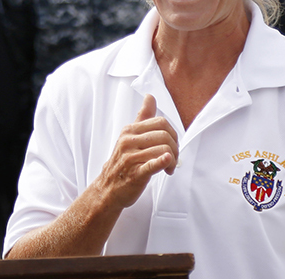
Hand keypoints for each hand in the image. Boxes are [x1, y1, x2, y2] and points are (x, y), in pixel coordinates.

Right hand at [94, 94, 178, 210]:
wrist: (108, 187)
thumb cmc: (123, 161)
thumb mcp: (130, 136)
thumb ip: (142, 116)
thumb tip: (150, 96)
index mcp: (129, 130)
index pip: (160, 122)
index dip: (173, 134)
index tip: (171, 146)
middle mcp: (128, 141)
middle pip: (165, 136)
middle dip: (176, 148)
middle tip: (173, 159)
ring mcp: (131, 157)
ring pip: (163, 150)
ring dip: (173, 161)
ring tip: (169, 168)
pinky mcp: (135, 174)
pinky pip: (152, 165)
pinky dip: (162, 162)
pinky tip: (168, 164)